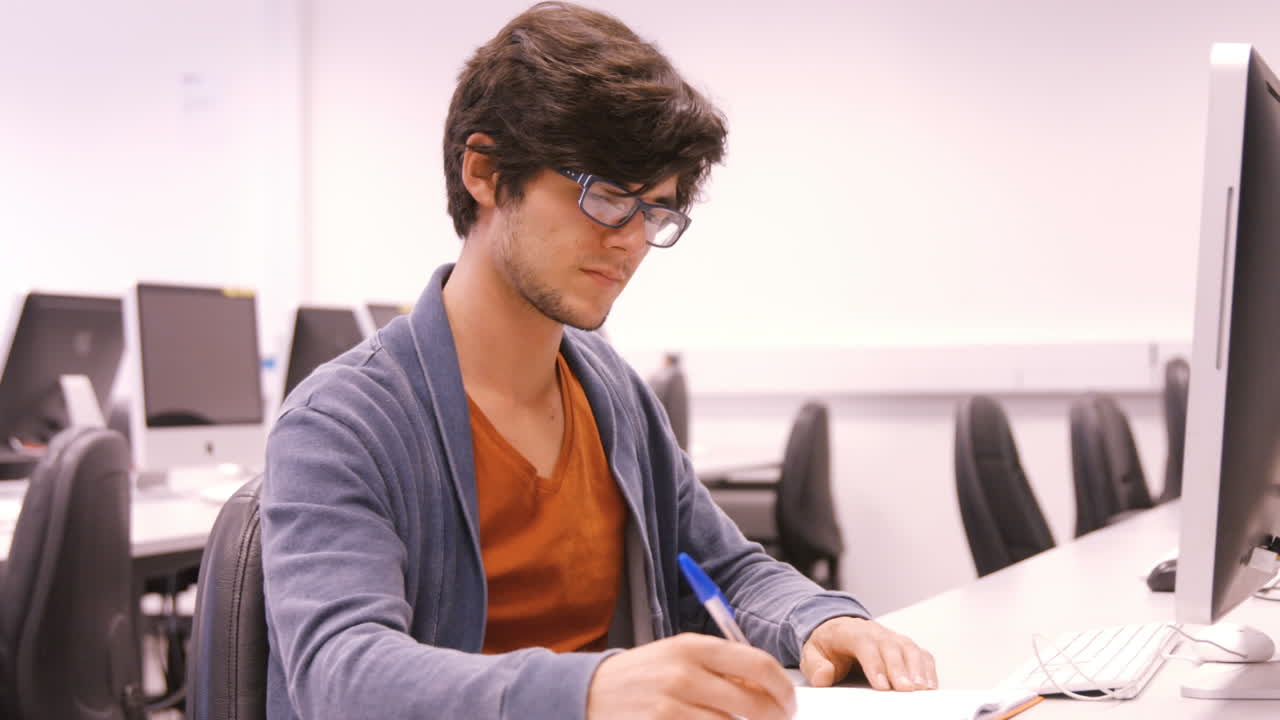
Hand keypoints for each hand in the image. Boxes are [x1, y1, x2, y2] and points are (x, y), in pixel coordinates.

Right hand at [587, 632, 796, 719]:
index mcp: (694, 646)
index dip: (782, 688)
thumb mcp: (678, 656)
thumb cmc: (643, 675)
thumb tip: (767, 688)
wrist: (589, 692)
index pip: (759, 665)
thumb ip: (720, 667)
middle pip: (754, 703)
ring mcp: (672, 706)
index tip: (789, 702)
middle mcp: (685, 674)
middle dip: (774, 718)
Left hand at [800, 617, 936, 690]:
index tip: (881, 685)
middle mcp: (875, 632)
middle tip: (905, 690)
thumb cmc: (827, 646)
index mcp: (849, 632)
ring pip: (908, 648)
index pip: (864, 644)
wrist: (836, 630)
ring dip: (917, 668)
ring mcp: (892, 637)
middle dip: (899, 669)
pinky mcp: (904, 646)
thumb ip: (815, 666)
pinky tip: (930, 685)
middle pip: (890, 647)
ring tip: (921, 689)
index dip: (874, 664)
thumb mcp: (812, 654)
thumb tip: (823, 676)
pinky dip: (927, 668)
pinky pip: (920, 654)